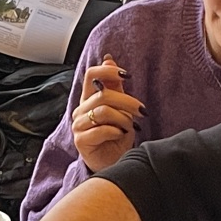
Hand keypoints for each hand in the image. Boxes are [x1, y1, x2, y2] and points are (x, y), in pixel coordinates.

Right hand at [72, 54, 144, 172]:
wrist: (114, 162)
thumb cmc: (117, 136)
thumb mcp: (120, 108)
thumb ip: (114, 86)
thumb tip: (109, 58)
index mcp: (88, 99)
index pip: (91, 74)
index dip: (108, 70)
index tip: (127, 75)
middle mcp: (80, 110)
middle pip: (102, 94)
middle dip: (127, 101)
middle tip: (142, 110)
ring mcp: (78, 126)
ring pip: (103, 111)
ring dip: (123, 119)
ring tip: (131, 127)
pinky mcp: (81, 141)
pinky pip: (101, 129)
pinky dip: (116, 132)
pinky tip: (121, 136)